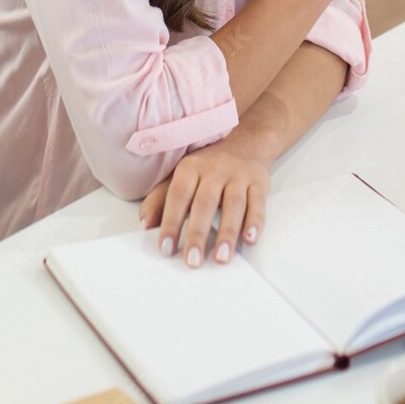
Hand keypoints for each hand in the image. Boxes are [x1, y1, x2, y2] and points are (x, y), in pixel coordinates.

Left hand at [138, 133, 270, 267]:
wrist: (246, 143)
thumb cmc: (208, 168)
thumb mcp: (181, 177)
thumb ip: (160, 199)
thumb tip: (145, 224)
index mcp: (191, 168)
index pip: (178, 195)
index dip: (171, 222)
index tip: (166, 248)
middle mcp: (215, 169)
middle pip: (205, 202)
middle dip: (198, 233)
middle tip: (192, 260)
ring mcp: (239, 175)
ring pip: (234, 204)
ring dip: (227, 232)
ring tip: (221, 258)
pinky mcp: (259, 182)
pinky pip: (258, 202)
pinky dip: (255, 221)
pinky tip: (250, 239)